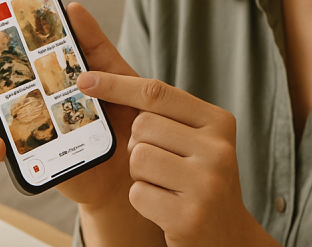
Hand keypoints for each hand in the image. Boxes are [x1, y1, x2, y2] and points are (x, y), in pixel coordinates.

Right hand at [0, 3, 145, 211]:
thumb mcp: (113, 72)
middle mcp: (23, 95)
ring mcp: (20, 123)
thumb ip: (93, 43)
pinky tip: (0, 145)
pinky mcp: (24, 153)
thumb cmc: (121, 111)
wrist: (136, 157)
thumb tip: (72, 8)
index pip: (4, 48)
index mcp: (40, 70)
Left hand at [78, 72, 278, 246]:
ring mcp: (206, 183)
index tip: (85, 80)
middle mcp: (217, 149)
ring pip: (138, 158)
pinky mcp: (189, 215)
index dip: (117, 85)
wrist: (226, 235)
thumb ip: (165, 114)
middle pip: (142, 126)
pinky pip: (137, 193)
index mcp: (219, 122)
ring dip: (140, 174)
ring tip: (166, 186)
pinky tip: (166, 208)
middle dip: (138, 145)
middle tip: (163, 165)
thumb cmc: (198, 180)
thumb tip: (104, 81)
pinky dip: (143, 201)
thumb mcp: (195, 141)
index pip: (158, 92)